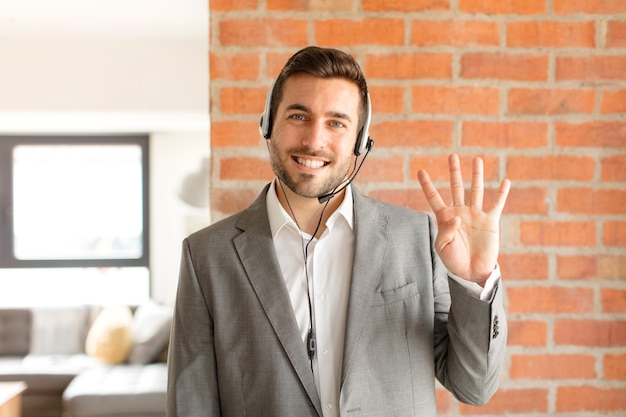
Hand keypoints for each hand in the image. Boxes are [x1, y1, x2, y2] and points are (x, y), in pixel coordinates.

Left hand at [417, 154, 510, 283]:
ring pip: (476, 190)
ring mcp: (475, 215)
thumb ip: (446, 230)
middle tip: (452, 156)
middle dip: (454, 172)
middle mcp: (460, 212)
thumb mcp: (442, 246)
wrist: (471, 271)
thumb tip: (457, 217)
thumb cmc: (453, 260)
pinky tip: (505, 181)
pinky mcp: (490, 221)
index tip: (420, 171)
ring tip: (477, 160)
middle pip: (456, 187)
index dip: (427, 185)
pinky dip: (502, 193)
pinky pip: (497, 204)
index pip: (434, 197)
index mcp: (445, 218)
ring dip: (476, 175)